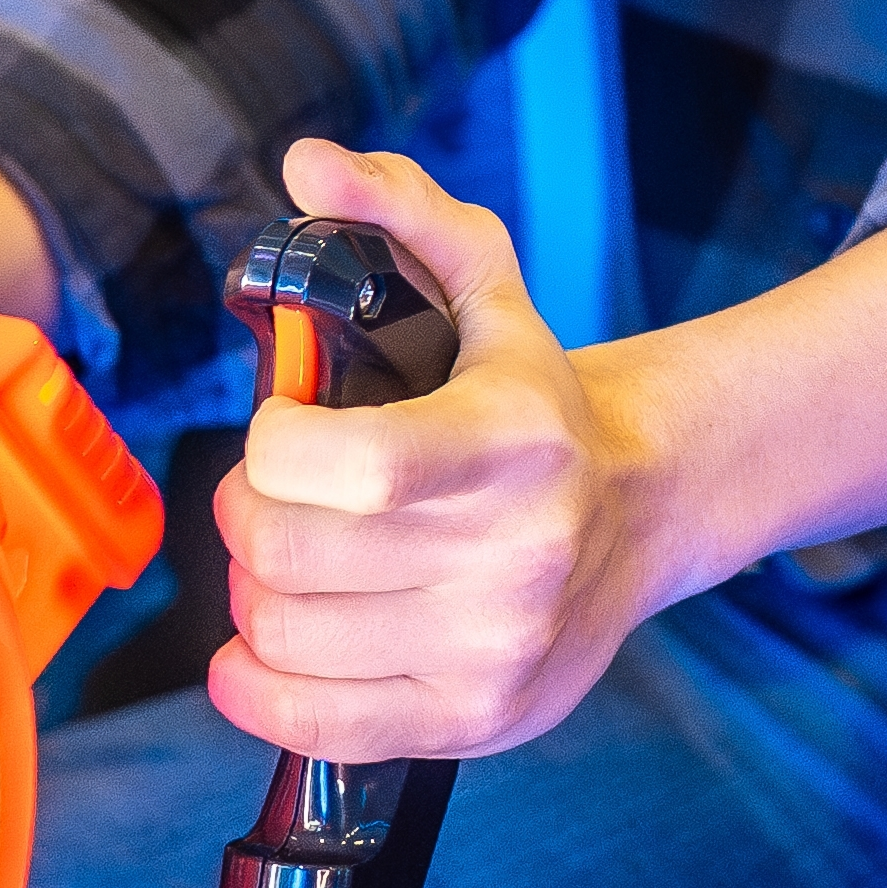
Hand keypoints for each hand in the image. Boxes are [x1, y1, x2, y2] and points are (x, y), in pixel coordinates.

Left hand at [210, 138, 675, 764]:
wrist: (639, 510)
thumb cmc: (530, 397)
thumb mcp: (482, 285)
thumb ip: (395, 210)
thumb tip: (309, 163)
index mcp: (515, 440)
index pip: (354, 467)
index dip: (273, 446)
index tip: (281, 426)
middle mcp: (516, 555)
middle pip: (291, 554)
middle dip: (247, 513)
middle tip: (271, 493)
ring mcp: (496, 648)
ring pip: (284, 634)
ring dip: (254, 590)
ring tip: (291, 556)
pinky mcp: (475, 720)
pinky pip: (311, 724)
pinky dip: (255, 684)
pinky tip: (264, 644)